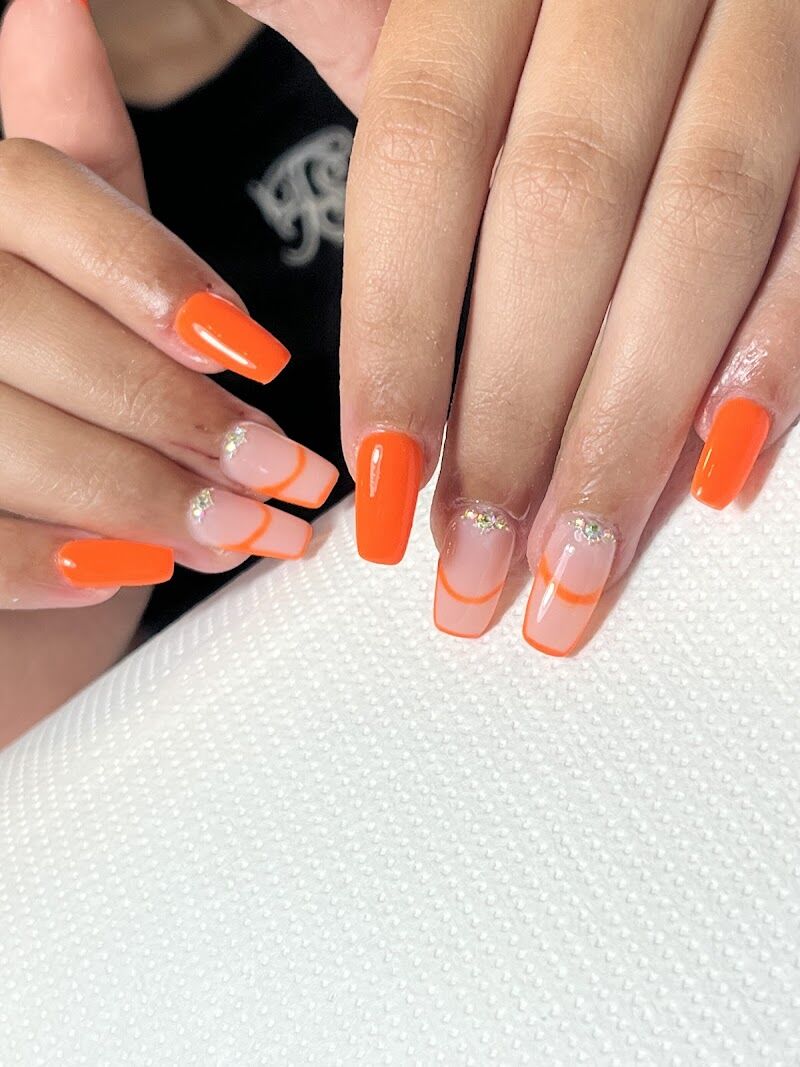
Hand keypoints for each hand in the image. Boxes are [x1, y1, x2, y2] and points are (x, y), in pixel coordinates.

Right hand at [0, 0, 337, 612]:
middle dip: (171, 412)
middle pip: (23, 327)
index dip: (152, 273)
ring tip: (242, 534)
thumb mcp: (60, 266)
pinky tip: (126, 573)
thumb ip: (73, 170)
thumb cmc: (38, 381)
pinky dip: (48, 563)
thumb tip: (53, 5)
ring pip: (1, 437)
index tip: (261, 354)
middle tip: (285, 473)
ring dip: (138, 499)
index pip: (31, 192)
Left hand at [245, 0, 799, 652]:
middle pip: (562, 209)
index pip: (426, 150)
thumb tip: (274, 210)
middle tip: (475, 563)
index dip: (399, 332)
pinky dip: (782, 344)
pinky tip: (717, 465)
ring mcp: (762, 20)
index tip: (382, 481)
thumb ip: (364, 64)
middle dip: (515, 414)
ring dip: (633, 421)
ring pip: (701, 225)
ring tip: (576, 559)